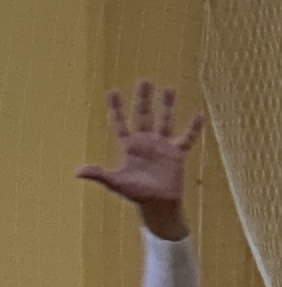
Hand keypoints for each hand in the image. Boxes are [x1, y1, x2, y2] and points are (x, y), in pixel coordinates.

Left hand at [82, 80, 204, 236]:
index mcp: (129, 146)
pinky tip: (199, 114)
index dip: (116, 108)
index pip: (121, 122)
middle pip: (143, 115)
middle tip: (144, 81)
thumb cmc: (136, 194)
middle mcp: (145, 142)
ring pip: (164, 120)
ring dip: (166, 105)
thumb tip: (77, 172)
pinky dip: (193, 128)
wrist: (158, 205)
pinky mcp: (177, 153)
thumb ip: (99, 174)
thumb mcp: (116, 183)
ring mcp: (162, 146)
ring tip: (168, 88)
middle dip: (143, 99)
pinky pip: (187, 137)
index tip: (112, 91)